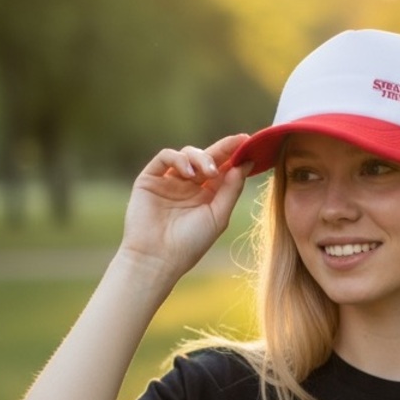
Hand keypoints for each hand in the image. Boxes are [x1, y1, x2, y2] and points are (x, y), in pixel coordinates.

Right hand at [119, 134, 252, 282]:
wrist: (157, 257)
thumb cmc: (190, 243)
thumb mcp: (218, 216)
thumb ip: (231, 189)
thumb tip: (245, 163)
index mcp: (207, 196)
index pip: (222, 170)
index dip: (235, 156)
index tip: (248, 142)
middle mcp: (189, 186)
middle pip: (207, 158)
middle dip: (223, 148)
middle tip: (237, 142)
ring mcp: (169, 181)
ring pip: (187, 154)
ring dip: (201, 158)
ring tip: (208, 173)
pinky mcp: (150, 179)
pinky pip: (165, 157)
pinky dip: (179, 159)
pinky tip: (189, 174)